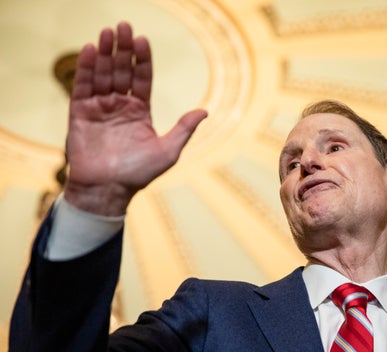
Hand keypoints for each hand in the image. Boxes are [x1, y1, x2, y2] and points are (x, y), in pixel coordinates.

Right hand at [64, 21, 206, 215]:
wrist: (108, 190)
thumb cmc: (139, 174)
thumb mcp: (168, 150)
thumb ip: (184, 128)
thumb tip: (206, 111)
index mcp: (140, 112)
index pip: (142, 79)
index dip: (142, 60)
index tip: (142, 40)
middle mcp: (120, 106)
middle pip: (121, 71)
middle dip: (122, 49)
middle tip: (123, 26)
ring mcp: (100, 108)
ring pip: (102, 75)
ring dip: (104, 53)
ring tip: (107, 32)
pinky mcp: (80, 114)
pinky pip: (83, 87)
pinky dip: (86, 69)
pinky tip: (89, 50)